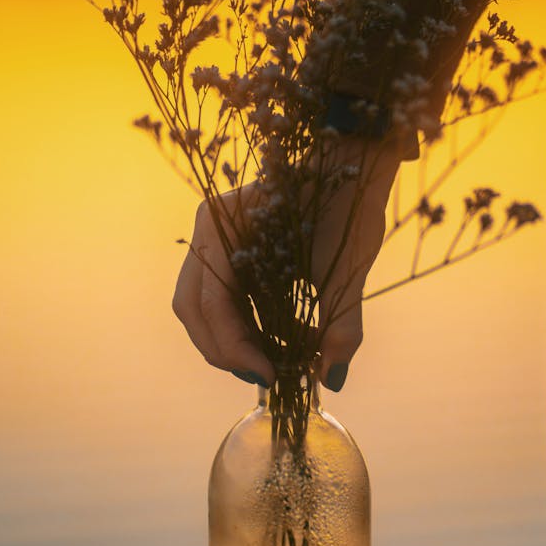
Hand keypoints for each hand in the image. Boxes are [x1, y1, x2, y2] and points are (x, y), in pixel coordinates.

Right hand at [172, 137, 401, 391]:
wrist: (352, 166)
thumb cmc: (347, 206)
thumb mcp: (346, 267)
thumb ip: (340, 324)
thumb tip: (332, 379)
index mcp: (223, 225)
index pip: (212, 301)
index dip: (235, 346)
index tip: (270, 375)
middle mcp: (208, 231)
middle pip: (193, 308)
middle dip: (225, 350)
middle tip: (267, 377)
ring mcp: (213, 240)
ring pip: (202, 306)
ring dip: (233, 341)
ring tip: (276, 362)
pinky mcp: (228, 252)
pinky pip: (221, 297)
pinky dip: (243, 325)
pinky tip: (277, 341)